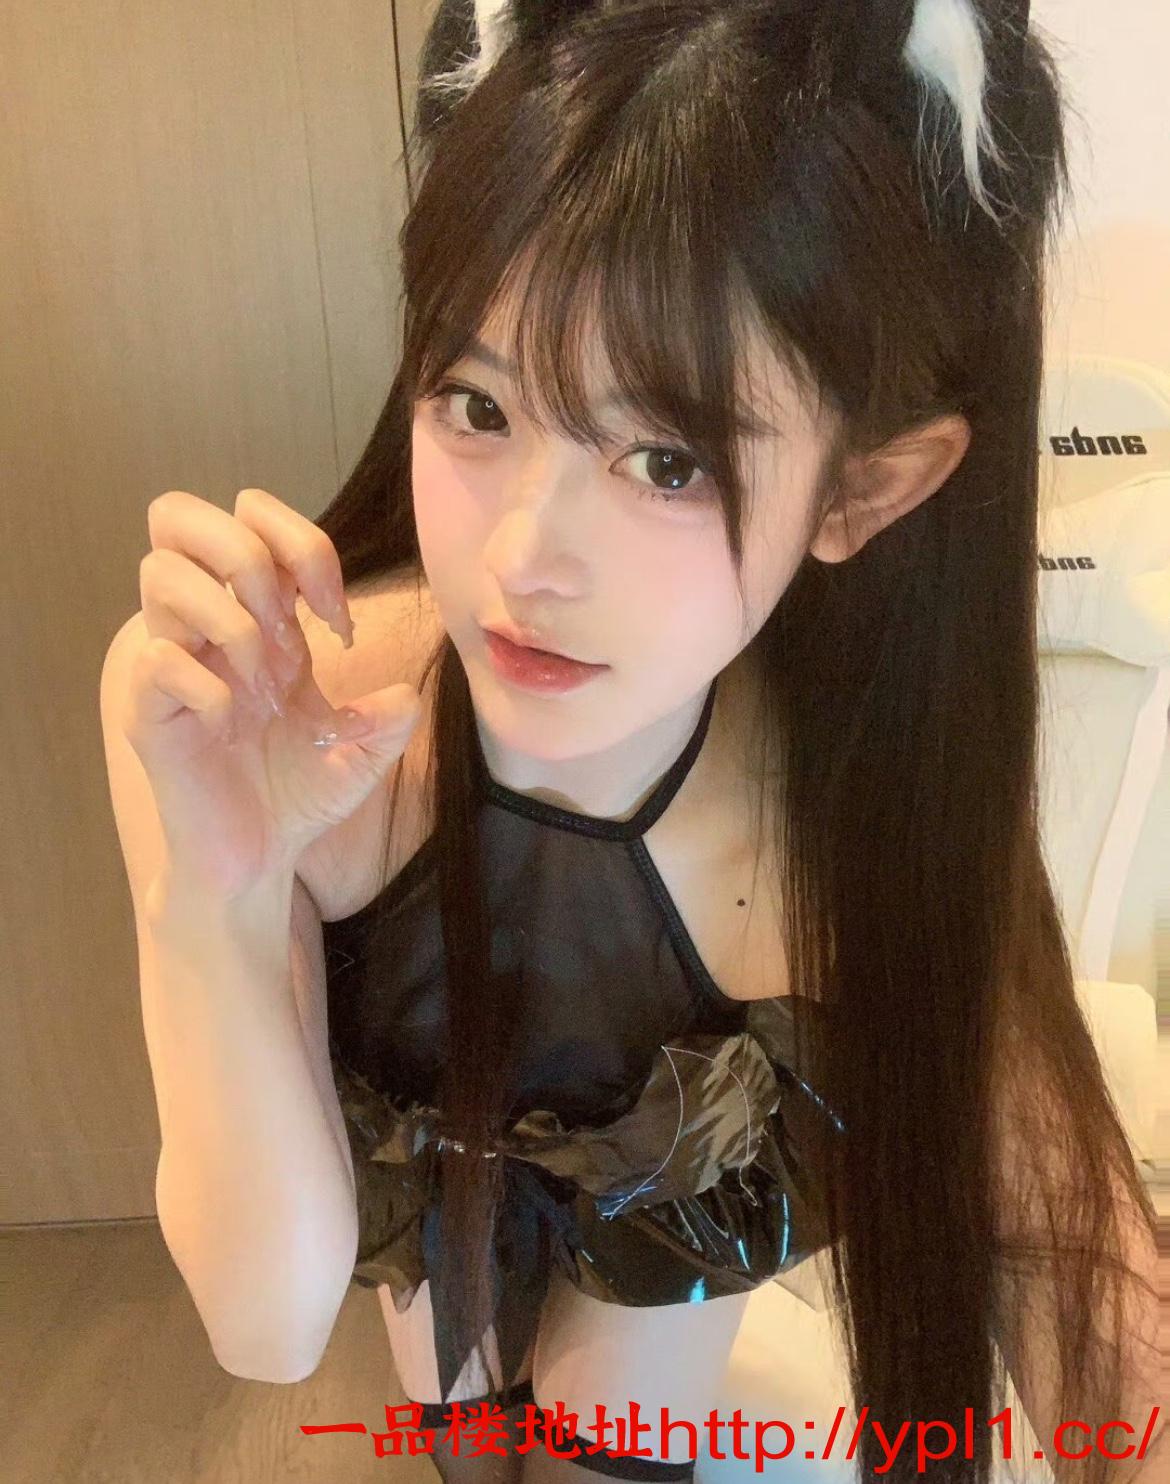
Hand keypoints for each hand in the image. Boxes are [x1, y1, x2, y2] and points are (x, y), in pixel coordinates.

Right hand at [120, 487, 421, 899]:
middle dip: (245, 552)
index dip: (304, 545)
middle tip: (285, 625)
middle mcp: (204, 625)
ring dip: (230, 620)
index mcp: (253, 614)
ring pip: (159, 573)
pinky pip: (157, 660)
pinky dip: (210, 685)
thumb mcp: (363, 752)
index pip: (250, 516)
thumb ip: (389, 719)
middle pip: (177, 513)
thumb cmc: (297, 795)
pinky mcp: (147, 710)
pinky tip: (235, 723)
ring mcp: (169, 662)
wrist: (259, 860)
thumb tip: (404, 696)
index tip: (340, 621)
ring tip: (263, 681)